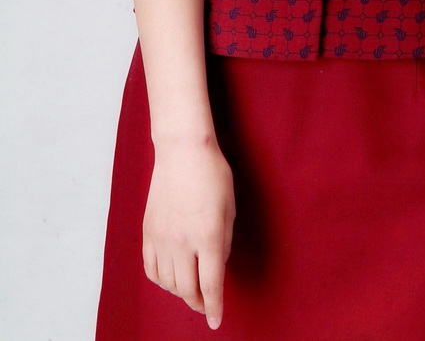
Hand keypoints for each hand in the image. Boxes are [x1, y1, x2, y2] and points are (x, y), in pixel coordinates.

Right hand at [143, 138, 235, 330]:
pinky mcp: (148, 232)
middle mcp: (182, 242)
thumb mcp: (230, 209)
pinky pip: (151, 269)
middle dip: (198, 303)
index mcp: (208, 236)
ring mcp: (162, 238)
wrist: (183, 151)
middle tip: (205, 304)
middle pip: (187, 289)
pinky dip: (161, 280)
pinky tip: (170, 277)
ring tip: (190, 288)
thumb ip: (223, 243)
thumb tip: (216, 267)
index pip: (211, 285)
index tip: (215, 321)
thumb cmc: (213, 174)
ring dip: (180, 292)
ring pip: (167, 283)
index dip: (214, 307)